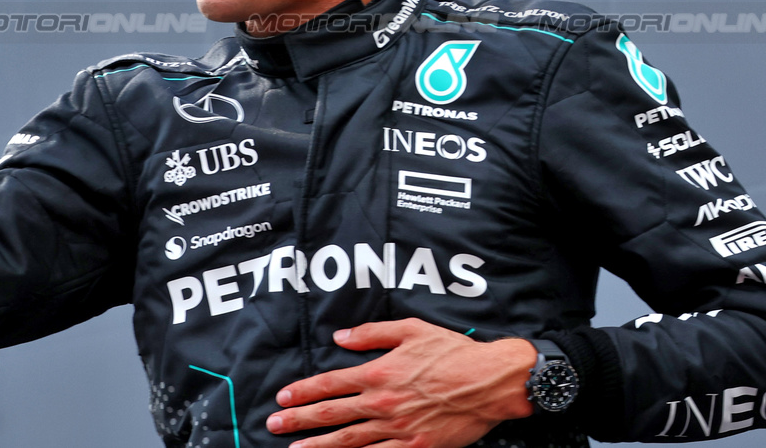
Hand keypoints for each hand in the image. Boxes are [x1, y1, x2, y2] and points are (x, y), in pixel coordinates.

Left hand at [266, 318, 535, 447]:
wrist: (491, 382)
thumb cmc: (453, 352)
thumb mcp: (411, 330)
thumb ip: (372, 333)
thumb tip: (340, 337)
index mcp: (380, 372)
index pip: (331, 383)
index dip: (304, 391)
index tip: (282, 398)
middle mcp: (383, 402)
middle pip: (333, 413)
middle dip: (300, 420)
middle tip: (274, 425)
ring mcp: (398, 428)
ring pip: (350, 440)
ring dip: (319, 446)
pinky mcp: (416, 446)